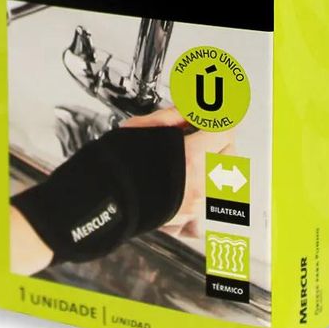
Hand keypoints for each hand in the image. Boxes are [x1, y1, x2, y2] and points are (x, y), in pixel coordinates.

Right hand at [121, 107, 234, 239]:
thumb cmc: (114, 168)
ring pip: (222, 179)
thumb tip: (188, 110)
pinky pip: (207, 199)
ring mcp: (195, 203)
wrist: (98, 202)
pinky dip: (204, 187)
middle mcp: (199, 184)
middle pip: (230, 155)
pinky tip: (191, 179)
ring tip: (199, 154)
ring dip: (215, 162)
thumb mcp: (141, 128)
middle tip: (208, 130)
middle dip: (221, 139)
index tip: (217, 112)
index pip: (224, 130)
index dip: (220, 118)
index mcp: (192, 158)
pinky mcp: (185, 217)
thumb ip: (171, 117)